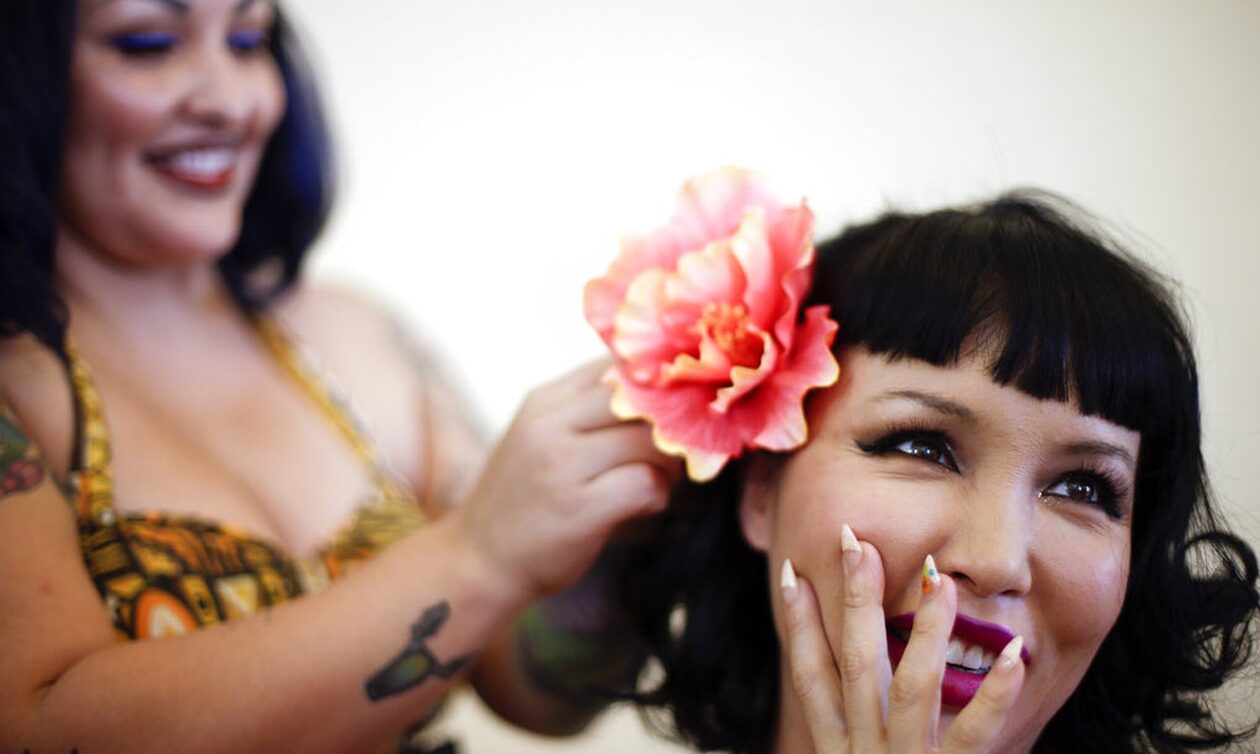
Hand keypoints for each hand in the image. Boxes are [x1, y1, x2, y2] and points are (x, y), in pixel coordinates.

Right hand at [452, 359, 678, 600]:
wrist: (478, 562)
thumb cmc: (522, 499)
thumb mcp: (541, 437)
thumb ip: (585, 411)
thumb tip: (657, 392)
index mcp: (544, 400)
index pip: (616, 366)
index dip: (653, 388)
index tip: (665, 414)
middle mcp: (550, 425)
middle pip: (638, 398)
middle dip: (667, 424)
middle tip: (671, 451)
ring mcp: (562, 466)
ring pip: (649, 440)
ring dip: (667, 464)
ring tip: (655, 481)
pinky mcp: (579, 509)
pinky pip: (646, 483)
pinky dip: (657, 495)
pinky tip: (643, 506)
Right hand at [780, 532, 1025, 752]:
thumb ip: (858, 731)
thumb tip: (858, 674)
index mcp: (838, 746)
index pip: (811, 675)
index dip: (798, 623)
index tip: (790, 572)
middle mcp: (864, 749)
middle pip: (856, 663)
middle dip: (855, 600)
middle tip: (856, 542)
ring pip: (913, 687)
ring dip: (926, 629)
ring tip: (939, 579)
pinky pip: (974, 733)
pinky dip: (995, 693)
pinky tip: (1016, 654)